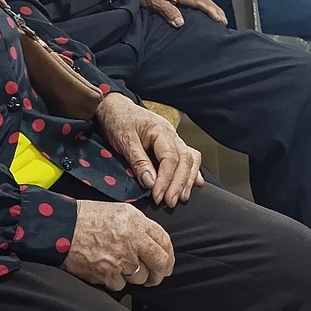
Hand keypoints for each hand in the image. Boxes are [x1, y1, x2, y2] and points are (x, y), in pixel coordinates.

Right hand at [64, 198, 176, 289]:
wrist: (61, 228)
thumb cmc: (87, 218)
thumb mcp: (118, 211)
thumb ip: (139, 226)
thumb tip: (153, 243)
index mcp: (136, 222)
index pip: (164, 241)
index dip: (169, 255)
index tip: (167, 263)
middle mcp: (132, 240)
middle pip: (159, 263)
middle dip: (160, 273)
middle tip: (156, 277)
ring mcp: (120, 259)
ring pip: (140, 277)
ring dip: (134, 277)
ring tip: (121, 268)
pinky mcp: (107, 274)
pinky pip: (121, 285)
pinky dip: (116, 281)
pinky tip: (107, 270)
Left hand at [95, 92, 203, 206]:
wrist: (115, 108)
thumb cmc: (118, 121)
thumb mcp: (124, 141)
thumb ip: (138, 162)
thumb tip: (151, 183)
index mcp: (160, 130)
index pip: (170, 158)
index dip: (166, 180)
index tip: (157, 197)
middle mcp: (172, 134)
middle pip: (185, 160)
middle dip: (179, 184)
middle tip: (169, 203)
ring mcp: (174, 139)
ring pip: (190, 159)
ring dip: (187, 180)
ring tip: (181, 198)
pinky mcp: (171, 145)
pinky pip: (189, 158)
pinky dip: (192, 172)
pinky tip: (195, 184)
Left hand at [124, 0, 226, 27]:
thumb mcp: (155, 4)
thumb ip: (168, 12)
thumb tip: (181, 22)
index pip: (200, 3)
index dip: (211, 11)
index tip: (220, 20)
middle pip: (204, 0)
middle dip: (216, 10)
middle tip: (225, 21)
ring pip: (200, 0)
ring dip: (211, 9)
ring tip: (219, 18)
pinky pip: (194, 1)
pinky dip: (203, 7)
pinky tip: (203, 14)